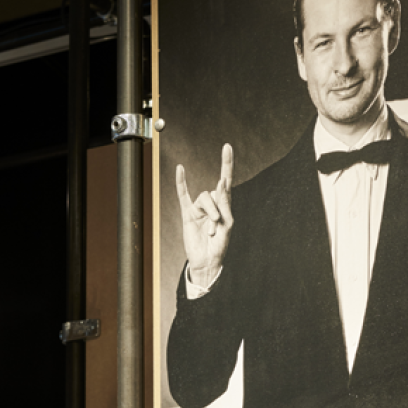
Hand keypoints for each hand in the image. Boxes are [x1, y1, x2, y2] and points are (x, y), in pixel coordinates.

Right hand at [176, 144, 232, 287]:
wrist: (207, 261)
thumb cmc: (220, 245)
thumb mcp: (228, 224)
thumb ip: (225, 203)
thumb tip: (220, 182)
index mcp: (225, 204)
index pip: (226, 180)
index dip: (227, 163)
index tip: (227, 147)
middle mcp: (212, 203)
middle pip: (214, 194)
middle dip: (217, 210)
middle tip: (217, 225)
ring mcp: (199, 208)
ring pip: (204, 198)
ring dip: (209, 213)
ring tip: (210, 229)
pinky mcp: (188, 213)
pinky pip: (183, 194)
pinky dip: (181, 182)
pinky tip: (180, 169)